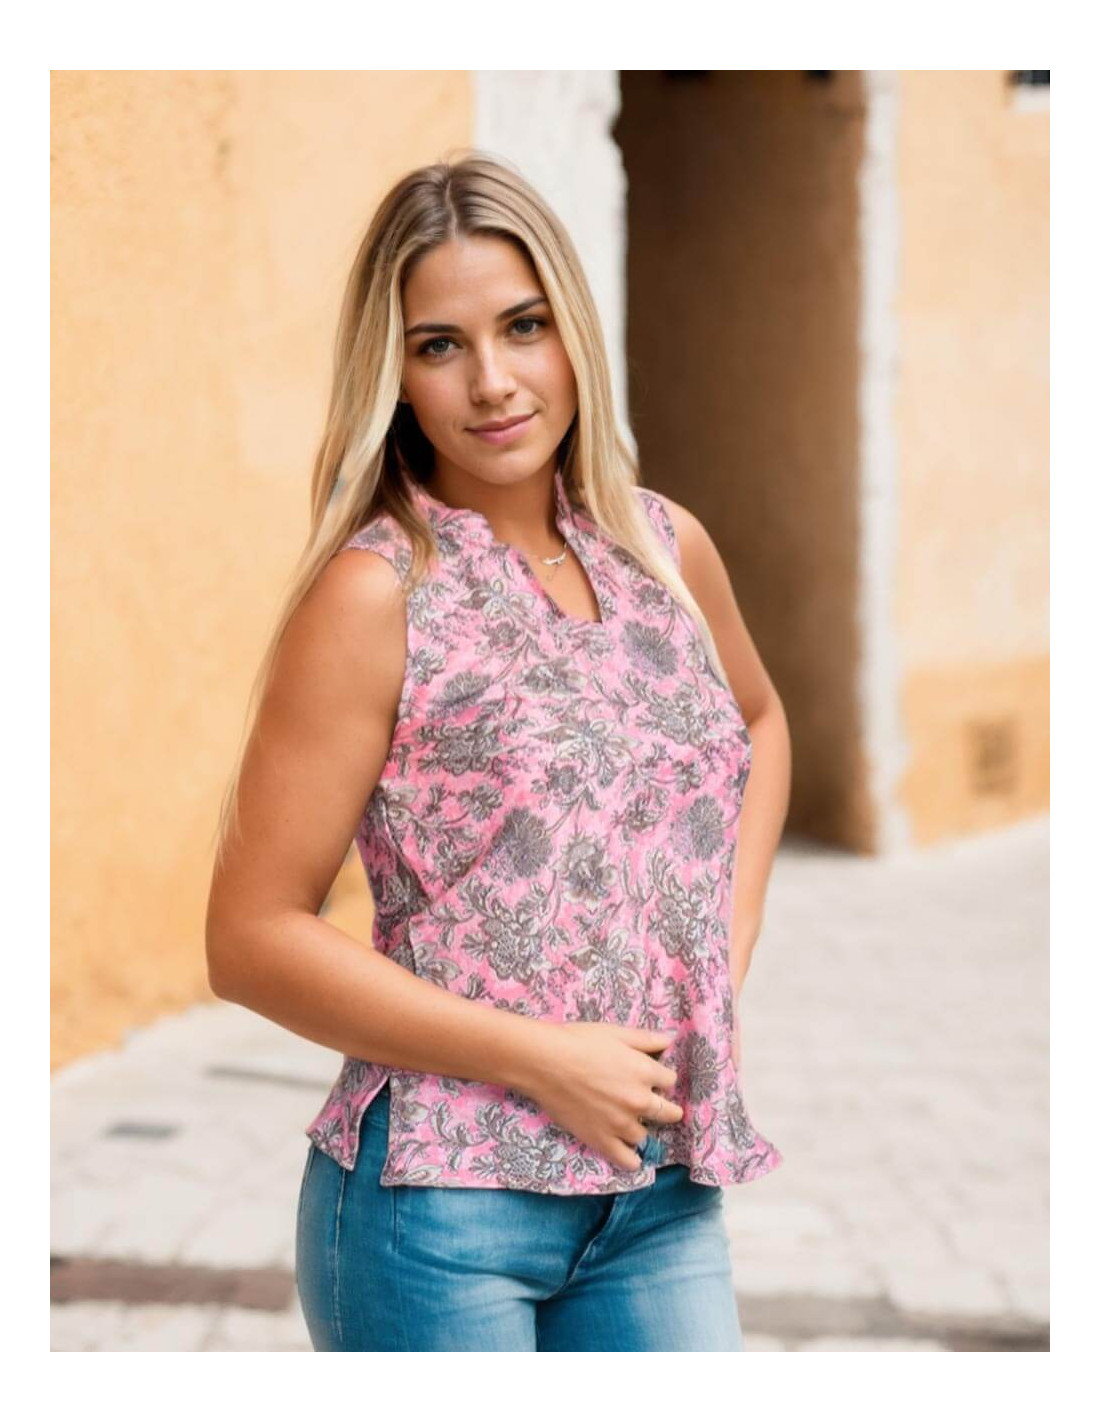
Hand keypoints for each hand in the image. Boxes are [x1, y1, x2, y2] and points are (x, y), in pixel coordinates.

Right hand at [516, 1022, 683, 1171]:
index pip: (670, 1080)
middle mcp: (639, 1100)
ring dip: (641, 1127)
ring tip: (628, 1121)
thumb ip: (646, 1039)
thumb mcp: (616, 1033)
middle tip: (651, 1103)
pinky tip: (632, 1156)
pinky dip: (632, 1160)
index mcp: (644, 1072)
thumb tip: (670, 1040)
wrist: (544, 1062)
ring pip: (646, 1134)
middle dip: (664, 1107)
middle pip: (669, 1112)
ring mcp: (621, 1124)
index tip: (652, 1078)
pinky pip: (627, 1160)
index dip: (661, 1078)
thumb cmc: (578, 1041)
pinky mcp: (602, 1140)